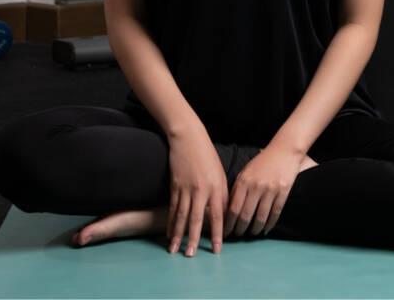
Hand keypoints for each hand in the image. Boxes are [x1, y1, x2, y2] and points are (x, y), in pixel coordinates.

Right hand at [167, 127, 228, 256]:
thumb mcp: (220, 174)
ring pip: (181, 216)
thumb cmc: (208, 156)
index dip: (217, 233)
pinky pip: (173, 207)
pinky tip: (170, 233)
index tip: (216, 250)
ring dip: (178, 235)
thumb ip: (222, 195)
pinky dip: (171, 222)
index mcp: (216, 187)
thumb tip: (223, 216)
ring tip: (174, 250)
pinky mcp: (175, 185)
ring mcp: (186, 188)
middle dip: (193, 239)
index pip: (217, 215)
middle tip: (190, 256)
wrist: (188, 137)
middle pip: (196, 219)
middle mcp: (201, 189)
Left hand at [224, 146, 306, 238]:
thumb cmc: (262, 162)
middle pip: (245, 215)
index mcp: (244, 180)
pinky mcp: (283, 192)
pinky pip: (275, 214)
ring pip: (260, 218)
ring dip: (255, 229)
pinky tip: (265, 229)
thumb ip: (237, 188)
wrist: (284, 150)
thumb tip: (228, 209)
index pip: (233, 208)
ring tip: (252, 233)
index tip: (225, 232)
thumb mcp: (246, 171)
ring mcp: (270, 189)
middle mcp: (256, 185)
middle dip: (240, 229)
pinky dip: (269, 225)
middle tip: (237, 236)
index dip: (228, 223)